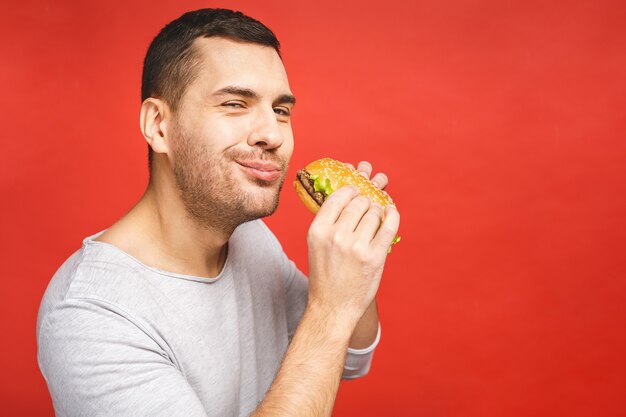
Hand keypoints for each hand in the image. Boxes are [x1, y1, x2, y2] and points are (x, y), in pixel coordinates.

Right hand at [306, 161, 399, 323]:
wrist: (333, 307)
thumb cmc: (325, 275)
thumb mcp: (317, 245)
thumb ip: (329, 222)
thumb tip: (349, 196)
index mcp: (318, 231)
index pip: (338, 197)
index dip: (350, 191)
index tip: (356, 192)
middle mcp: (336, 236)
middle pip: (359, 202)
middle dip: (365, 202)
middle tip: (367, 206)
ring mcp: (357, 247)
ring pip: (374, 213)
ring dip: (377, 211)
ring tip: (376, 216)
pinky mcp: (375, 257)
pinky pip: (388, 227)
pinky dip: (392, 216)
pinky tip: (391, 212)